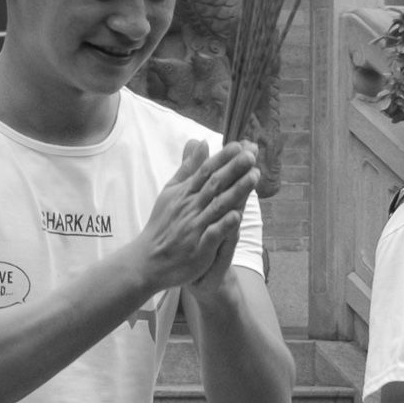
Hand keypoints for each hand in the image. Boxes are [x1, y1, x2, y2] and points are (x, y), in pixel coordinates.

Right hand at [138, 140, 257, 292]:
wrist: (148, 260)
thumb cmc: (163, 224)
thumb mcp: (172, 192)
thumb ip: (188, 168)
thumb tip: (200, 141)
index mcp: (185, 193)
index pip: (206, 171)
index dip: (222, 158)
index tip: (238, 145)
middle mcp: (190, 207)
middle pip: (214, 185)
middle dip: (234, 169)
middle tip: (251, 155)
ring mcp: (194, 227)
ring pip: (217, 206)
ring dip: (237, 191)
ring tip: (254, 177)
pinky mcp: (199, 249)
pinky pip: (212, 235)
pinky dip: (223, 225)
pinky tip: (237, 216)